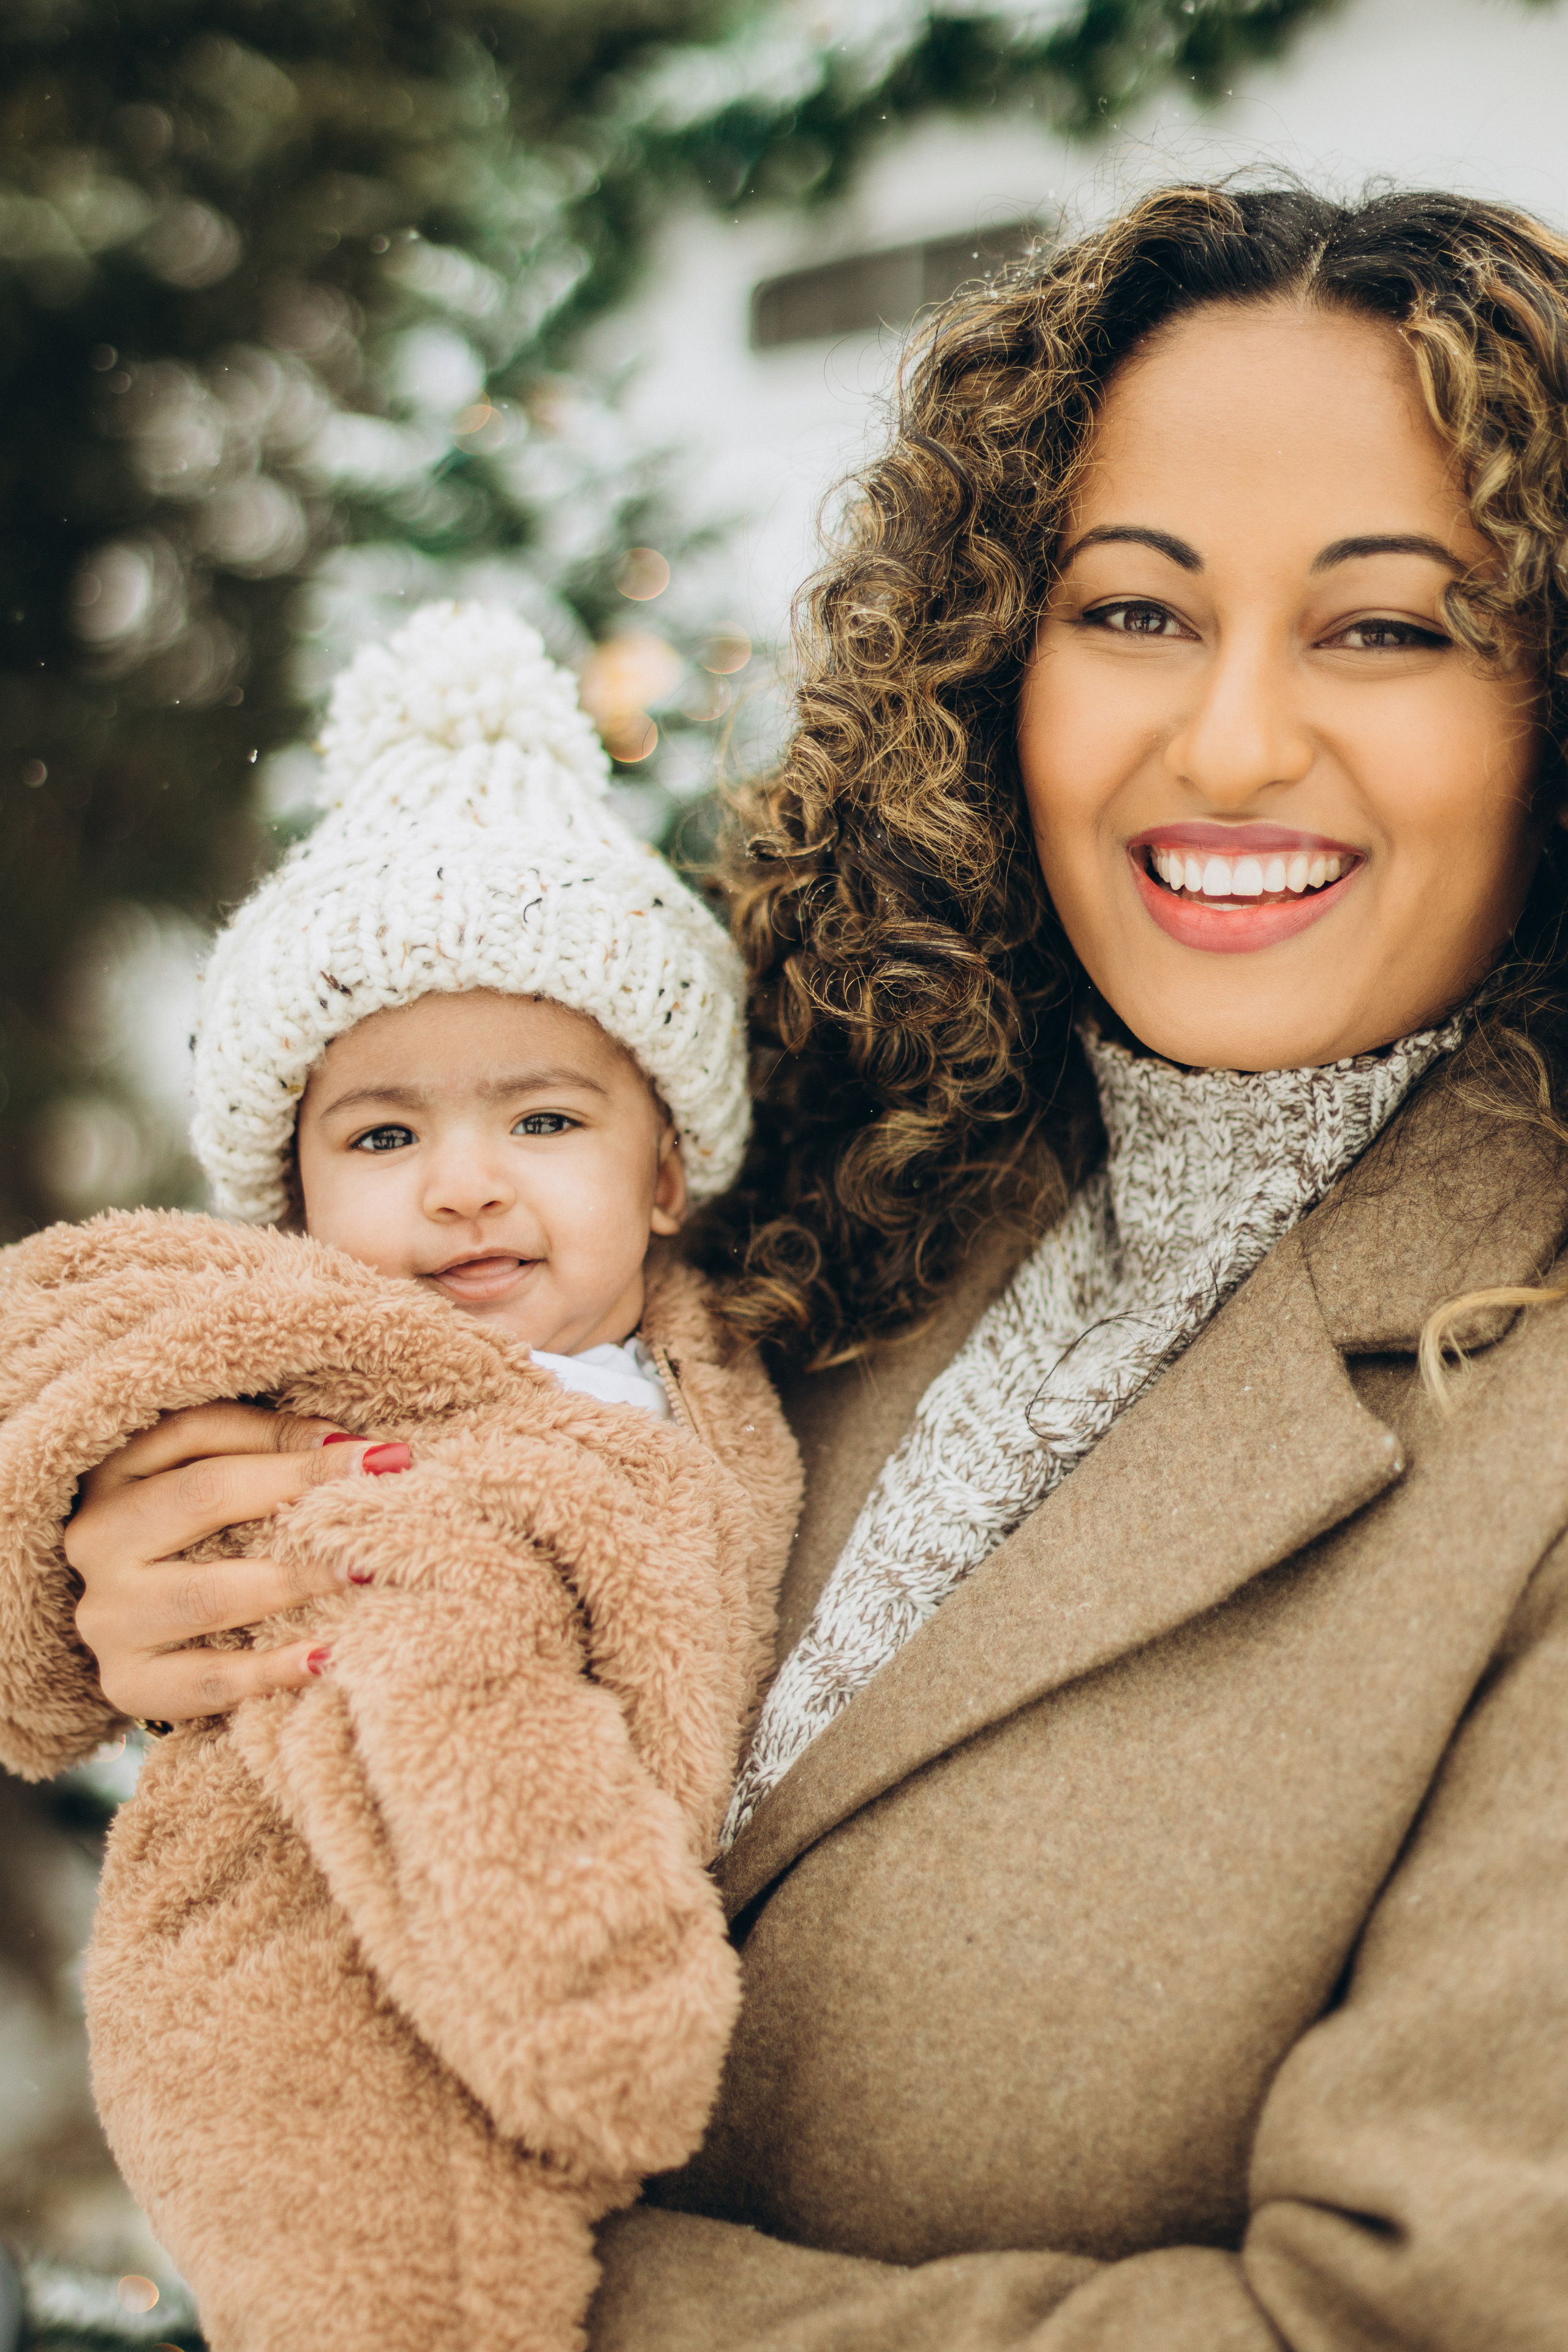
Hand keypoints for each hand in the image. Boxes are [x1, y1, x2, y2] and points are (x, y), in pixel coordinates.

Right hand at [65, 1403, 404, 1723]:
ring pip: (204, 1594)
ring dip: (289, 1582)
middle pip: (201, 1498)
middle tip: (375, 1501)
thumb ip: (266, 1444)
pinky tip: (322, 1659)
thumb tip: (350, 1449)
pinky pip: (203, 1682)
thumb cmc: (191, 1531)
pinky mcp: (126, 1681)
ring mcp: (107, 1616)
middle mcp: (97, 1539)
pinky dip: (265, 1674)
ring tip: (358, 1573)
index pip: (198, 1434)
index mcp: (113, 1472)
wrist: (135, 1624)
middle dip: (293, 1492)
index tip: (378, 1454)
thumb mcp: (204, 1470)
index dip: (287, 1440)